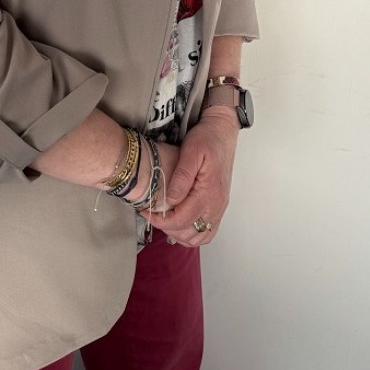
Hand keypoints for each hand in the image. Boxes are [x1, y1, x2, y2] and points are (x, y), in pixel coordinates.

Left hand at [141, 107, 238, 245]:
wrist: (223, 132)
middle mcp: (216, 205)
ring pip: (199, 237)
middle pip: (189, 232)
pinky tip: (180, 224)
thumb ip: (181, 176)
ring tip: (164, 220)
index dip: (161, 221)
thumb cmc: (206, 138)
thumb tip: (170, 200)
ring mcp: (219, 207)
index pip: (182, 220)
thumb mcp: (191, 150)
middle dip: (167, 227)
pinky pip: (208, 231)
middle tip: (152, 214)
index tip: (146, 211)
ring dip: (180, 234)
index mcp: (209, 193)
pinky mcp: (219, 206)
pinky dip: (193, 233)